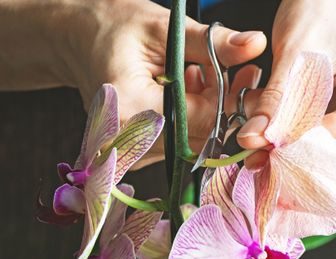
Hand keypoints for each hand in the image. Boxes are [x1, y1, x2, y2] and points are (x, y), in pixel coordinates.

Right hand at [62, 0, 265, 166]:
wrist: (78, 42)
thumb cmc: (113, 28)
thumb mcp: (165, 28)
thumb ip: (211, 43)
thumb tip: (254, 44)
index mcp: (131, 106)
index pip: (199, 119)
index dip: (230, 100)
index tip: (248, 77)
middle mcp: (129, 137)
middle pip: (199, 135)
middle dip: (221, 104)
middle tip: (230, 71)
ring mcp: (132, 149)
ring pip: (192, 139)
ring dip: (206, 109)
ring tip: (198, 72)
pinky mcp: (137, 150)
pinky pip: (179, 140)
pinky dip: (191, 116)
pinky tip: (183, 88)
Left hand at [237, 0, 335, 205]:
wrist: (328, 13)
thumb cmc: (320, 19)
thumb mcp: (297, 51)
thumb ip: (277, 98)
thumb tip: (253, 140)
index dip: (299, 144)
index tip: (263, 142)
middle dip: (308, 169)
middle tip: (268, 156)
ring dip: (313, 178)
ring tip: (278, 155)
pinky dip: (320, 177)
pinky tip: (292, 158)